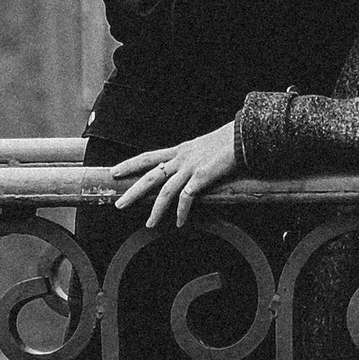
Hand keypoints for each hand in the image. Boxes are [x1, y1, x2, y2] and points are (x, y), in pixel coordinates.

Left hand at [109, 120, 240, 228]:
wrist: (244, 135)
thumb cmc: (230, 141)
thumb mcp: (205, 147)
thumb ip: (194, 158)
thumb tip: (190, 170)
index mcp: (180, 150)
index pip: (148, 157)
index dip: (130, 164)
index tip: (114, 171)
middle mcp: (181, 158)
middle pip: (150, 175)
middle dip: (133, 191)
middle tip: (119, 204)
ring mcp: (190, 167)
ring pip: (165, 191)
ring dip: (156, 210)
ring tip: (149, 224)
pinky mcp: (201, 177)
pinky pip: (186, 198)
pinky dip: (181, 212)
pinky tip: (180, 222)